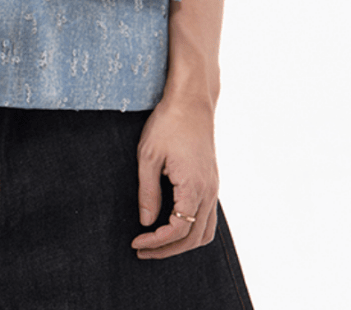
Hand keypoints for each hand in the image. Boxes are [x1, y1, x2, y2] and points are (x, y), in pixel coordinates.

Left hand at [130, 96, 218, 258]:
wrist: (192, 101)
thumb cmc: (168, 123)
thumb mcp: (148, 156)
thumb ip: (148, 192)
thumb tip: (146, 222)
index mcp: (193, 186)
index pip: (178, 230)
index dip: (157, 242)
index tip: (136, 241)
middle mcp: (209, 191)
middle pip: (195, 238)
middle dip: (168, 250)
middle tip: (142, 250)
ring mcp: (213, 187)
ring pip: (206, 231)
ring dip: (183, 243)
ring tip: (158, 244)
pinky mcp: (211, 181)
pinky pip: (208, 217)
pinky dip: (193, 229)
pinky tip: (173, 224)